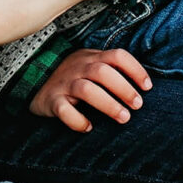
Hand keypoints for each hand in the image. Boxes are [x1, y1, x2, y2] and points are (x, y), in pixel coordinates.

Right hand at [28, 47, 152, 132]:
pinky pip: (64, 110)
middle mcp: (78, 67)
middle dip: (124, 88)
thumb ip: (111, 71)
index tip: (148, 87)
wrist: (35, 82)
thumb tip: (143, 88)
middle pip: (103, 72)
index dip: (135, 69)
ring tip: (124, 118)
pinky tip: (88, 127)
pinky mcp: (52, 101)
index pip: (117, 56)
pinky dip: (77, 120)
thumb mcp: (90, 66)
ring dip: (108, 104)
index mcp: (92, 57)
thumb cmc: (73, 78)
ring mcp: (64, 84)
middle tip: (138, 105)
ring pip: (86, 90)